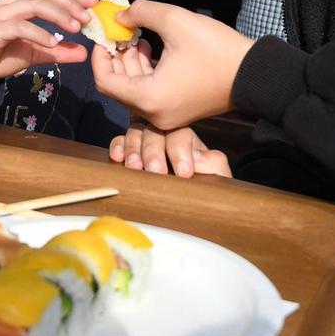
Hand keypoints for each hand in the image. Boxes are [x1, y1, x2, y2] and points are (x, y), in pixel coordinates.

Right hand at [0, 0, 96, 81]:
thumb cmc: (0, 55)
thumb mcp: (35, 54)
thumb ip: (58, 52)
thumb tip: (84, 53)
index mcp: (22, 3)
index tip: (94, 4)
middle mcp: (12, 3)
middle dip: (70, 2)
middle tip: (87, 18)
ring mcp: (2, 14)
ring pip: (34, 4)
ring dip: (58, 14)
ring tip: (76, 28)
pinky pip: (20, 26)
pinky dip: (39, 33)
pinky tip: (53, 43)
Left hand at [90, 0, 253, 128]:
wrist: (256, 74)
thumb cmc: (216, 49)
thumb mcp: (176, 20)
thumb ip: (141, 12)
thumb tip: (121, 15)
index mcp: (149, 98)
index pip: (104, 81)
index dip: (98, 56)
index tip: (104, 34)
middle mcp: (154, 114)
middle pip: (118, 86)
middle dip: (114, 57)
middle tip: (118, 32)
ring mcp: (167, 116)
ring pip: (134, 89)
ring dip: (130, 63)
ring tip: (135, 36)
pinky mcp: (178, 112)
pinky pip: (150, 93)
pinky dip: (145, 72)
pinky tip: (150, 47)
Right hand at [108, 125, 231, 177]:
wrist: (193, 205)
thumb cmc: (205, 189)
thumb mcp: (217, 176)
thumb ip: (213, 164)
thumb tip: (195, 157)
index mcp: (187, 140)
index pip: (180, 133)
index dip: (179, 150)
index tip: (183, 172)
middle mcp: (165, 137)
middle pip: (154, 131)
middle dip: (153, 151)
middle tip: (156, 172)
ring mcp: (145, 144)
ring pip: (136, 133)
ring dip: (134, 149)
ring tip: (135, 168)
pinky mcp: (129, 155)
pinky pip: (119, 141)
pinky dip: (118, 146)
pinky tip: (118, 158)